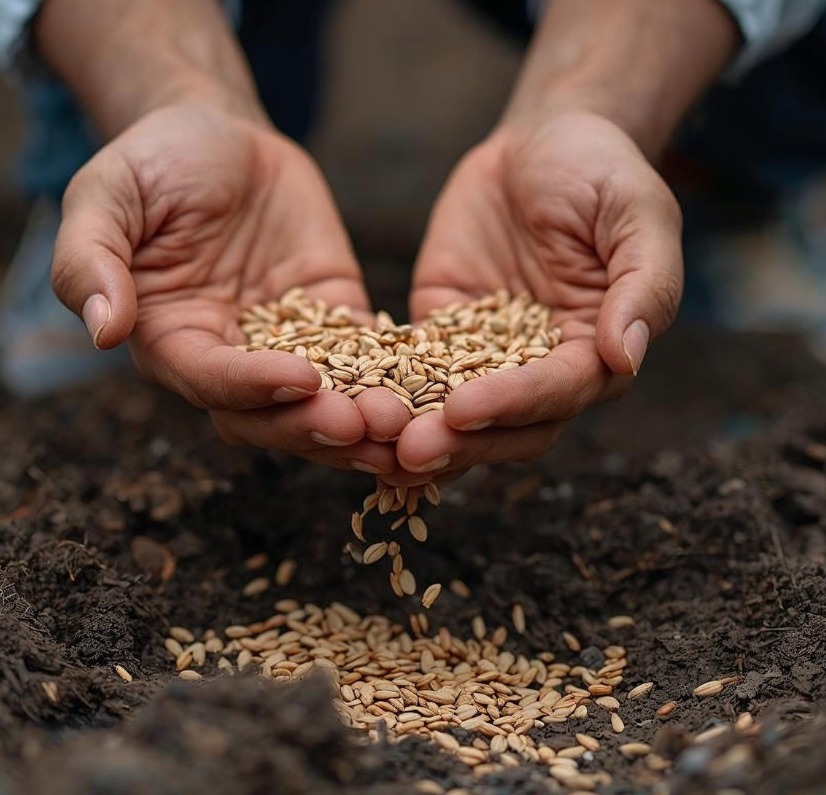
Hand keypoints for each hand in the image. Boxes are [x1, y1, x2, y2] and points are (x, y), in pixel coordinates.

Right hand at [51, 103, 406, 472]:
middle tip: (372, 428)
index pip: (213, 384)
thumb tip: (101, 329)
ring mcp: (289, 345)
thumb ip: (92, 261)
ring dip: (367, 421)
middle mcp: (233, 359)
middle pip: (275, 415)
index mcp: (174, 343)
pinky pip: (369, 358)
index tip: (302, 377)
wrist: (220, 137)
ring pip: (327, 401)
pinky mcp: (335, 321)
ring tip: (413, 427)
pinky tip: (436, 393)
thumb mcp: (106, 196)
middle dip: (321, 425)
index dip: (254, 388)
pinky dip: (398, 378)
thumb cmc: (154, 163)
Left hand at [399, 111, 682, 474]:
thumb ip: (644, 286)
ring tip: (370, 443)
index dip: (512, 404)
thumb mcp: (638, 215)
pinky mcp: (442, 332)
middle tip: (407, 451)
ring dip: (416, 432)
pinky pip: (411, 369)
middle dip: (458, 441)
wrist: (542, 142)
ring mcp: (487, 355)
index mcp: (596, 352)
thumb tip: (626, 358)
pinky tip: (351, 408)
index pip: (557, 394)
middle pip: (503, 424)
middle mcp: (541, 368)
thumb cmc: (602, 172)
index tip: (463, 410)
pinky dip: (386, 394)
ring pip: (453, 412)